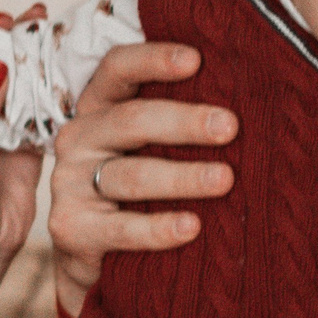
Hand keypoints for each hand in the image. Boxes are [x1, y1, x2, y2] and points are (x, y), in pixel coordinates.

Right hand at [45, 42, 237, 316]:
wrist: (96, 258)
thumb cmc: (140, 191)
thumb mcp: (151, 148)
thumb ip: (179, 123)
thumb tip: (249, 102)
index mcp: (99, 107)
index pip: (117, 69)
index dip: (153, 59)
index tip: (197, 60)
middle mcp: (79, 138)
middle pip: (131, 120)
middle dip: (184, 122)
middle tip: (230, 127)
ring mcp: (69, 183)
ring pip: (131, 175)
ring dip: (182, 177)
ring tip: (225, 180)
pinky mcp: (70, 227)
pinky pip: (120, 227)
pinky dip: (158, 228)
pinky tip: (192, 227)